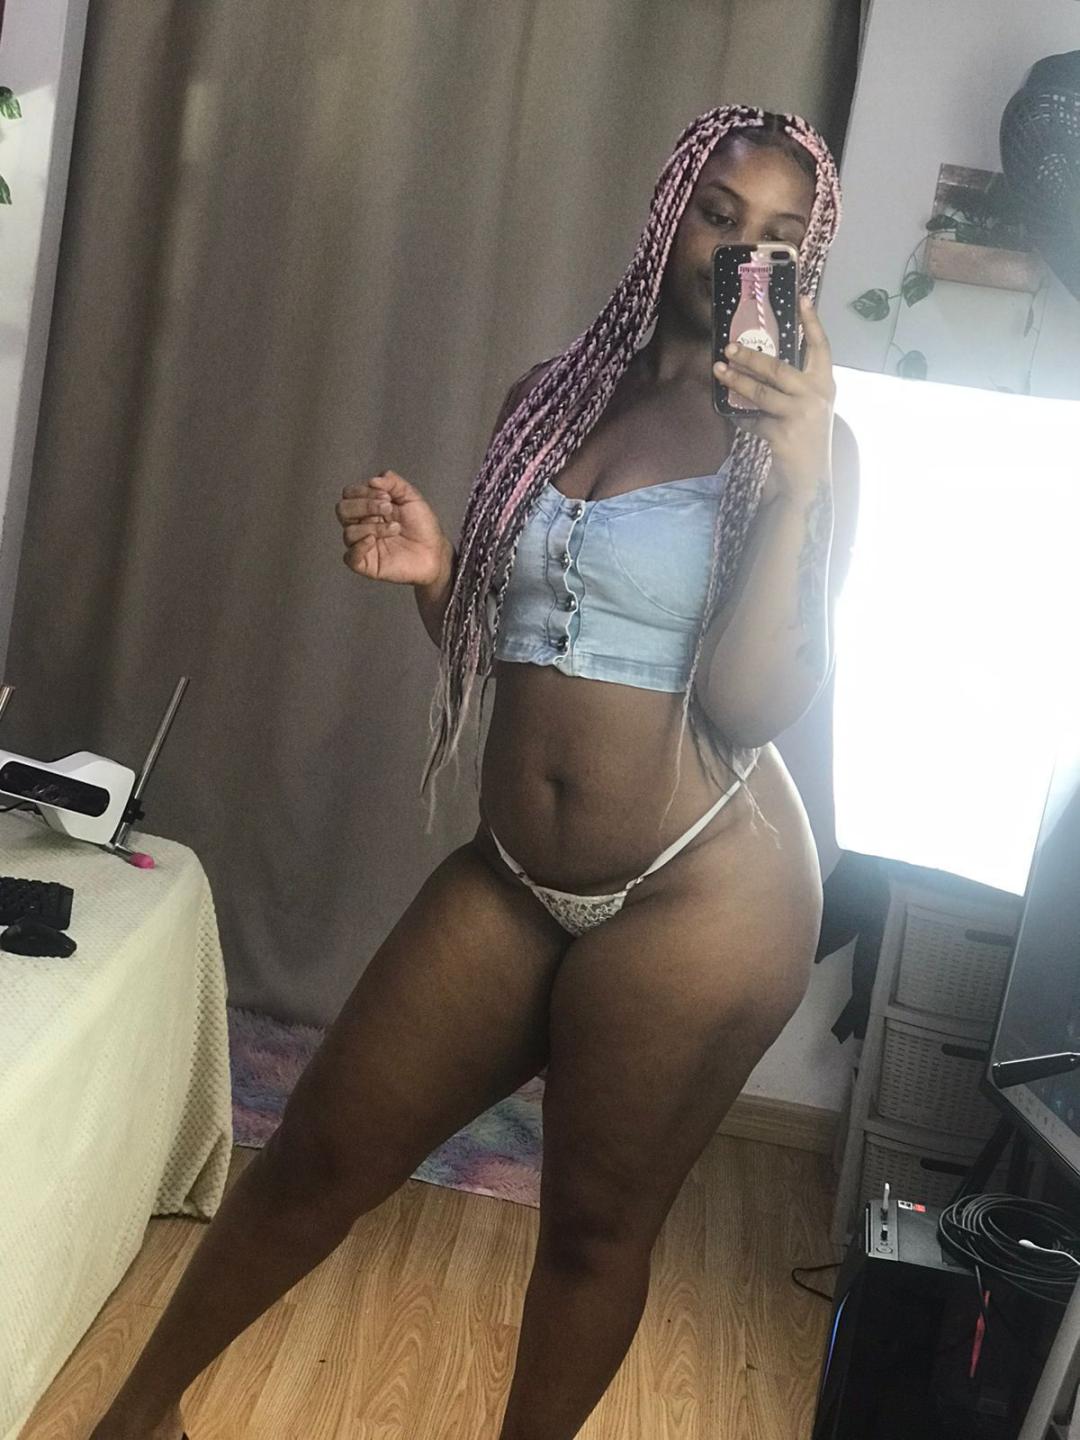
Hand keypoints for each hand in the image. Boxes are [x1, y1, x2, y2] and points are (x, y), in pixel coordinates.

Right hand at [336, 470, 450, 585]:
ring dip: (373, 527)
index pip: (349, 494)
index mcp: (368, 508)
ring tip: (395, 528)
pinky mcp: (367, 564)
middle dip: (365, 506)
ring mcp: (363, 544)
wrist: (436, 551)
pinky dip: (359, 547)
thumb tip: (373, 480)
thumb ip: (393, 482)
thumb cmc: (423, 527)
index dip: (364, 491)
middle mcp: (362, 524)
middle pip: (343, 510)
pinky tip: (373, 541)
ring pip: (348, 533)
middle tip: (389, 508)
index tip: (387, 495)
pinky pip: (350, 558)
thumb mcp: (411, 496)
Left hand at [713, 295, 835, 499]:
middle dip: (751, 356)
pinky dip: (740, 418)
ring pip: (761, 392)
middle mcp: (817, 396)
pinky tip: (730, 414)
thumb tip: (759, 362)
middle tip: (728, 346)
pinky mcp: (783, 434)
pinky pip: (753, 420)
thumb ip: (794, 386)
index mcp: (825, 385)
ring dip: (736, 381)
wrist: (809, 480)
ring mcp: (801, 415)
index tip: (802, 297)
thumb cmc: (805, 439)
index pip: (821, 347)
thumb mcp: (808, 407)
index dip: (812, 322)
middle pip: (779, 368)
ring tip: (718, 370)